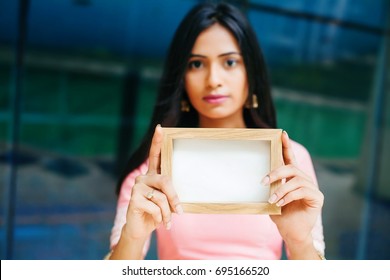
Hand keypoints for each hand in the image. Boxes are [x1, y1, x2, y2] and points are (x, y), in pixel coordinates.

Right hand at [123, 125, 181, 239]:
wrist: (141, 229)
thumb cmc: (157, 213)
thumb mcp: (166, 202)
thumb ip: (170, 194)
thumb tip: (180, 200)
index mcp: (152, 175)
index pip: (155, 155)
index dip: (157, 141)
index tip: (160, 128)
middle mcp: (143, 177)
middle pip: (165, 180)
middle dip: (175, 198)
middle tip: (180, 212)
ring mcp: (137, 187)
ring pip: (162, 197)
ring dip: (168, 213)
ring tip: (167, 221)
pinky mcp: (134, 199)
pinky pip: (156, 207)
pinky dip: (160, 217)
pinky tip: (157, 221)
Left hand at [266, 131, 323, 245]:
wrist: (291, 232)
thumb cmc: (281, 214)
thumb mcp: (271, 197)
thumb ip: (270, 186)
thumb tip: (258, 176)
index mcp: (293, 177)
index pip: (290, 158)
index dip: (286, 146)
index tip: (282, 134)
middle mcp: (304, 180)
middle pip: (292, 167)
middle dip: (276, 172)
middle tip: (263, 181)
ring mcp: (312, 188)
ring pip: (296, 180)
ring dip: (281, 190)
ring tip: (271, 199)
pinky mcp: (317, 198)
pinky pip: (302, 191)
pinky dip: (289, 197)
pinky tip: (280, 204)